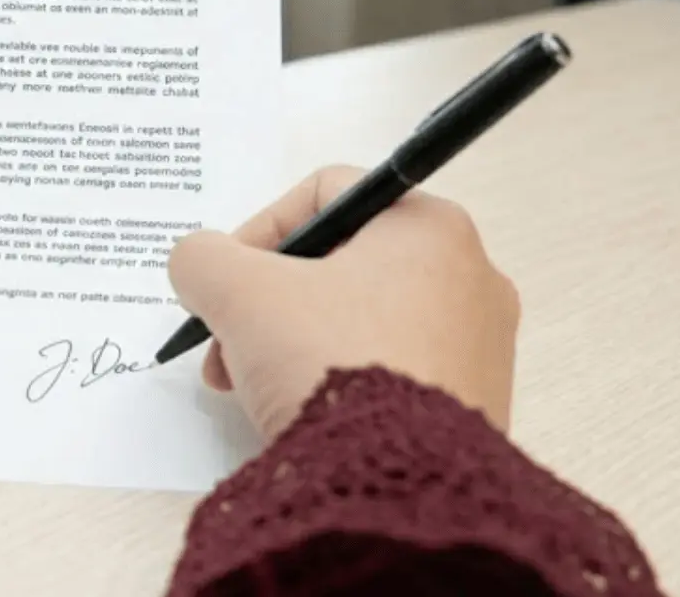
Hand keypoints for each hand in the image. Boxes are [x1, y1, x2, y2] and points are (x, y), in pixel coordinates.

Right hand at [167, 166, 519, 439]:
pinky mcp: (475, 404)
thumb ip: (202, 258)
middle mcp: (471, 275)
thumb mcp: (238, 293)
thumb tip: (199, 263)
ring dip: (291, 343)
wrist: (396, 483)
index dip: (258, 231)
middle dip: (267, 303)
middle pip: (339, 265)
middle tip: (228, 344)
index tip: (226, 282)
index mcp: (429, 226)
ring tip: (252, 389)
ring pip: (359, 321)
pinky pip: (390, 371)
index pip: (325, 195)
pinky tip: (302, 417)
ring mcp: (479, 345)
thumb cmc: (330, 361)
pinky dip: (337, 381)